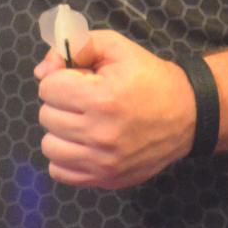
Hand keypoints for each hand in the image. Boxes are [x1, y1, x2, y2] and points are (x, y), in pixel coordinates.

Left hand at [33, 29, 196, 188]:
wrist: (186, 114)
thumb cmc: (149, 77)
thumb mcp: (116, 48)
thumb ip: (75, 47)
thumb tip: (41, 71)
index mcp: (101, 98)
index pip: (48, 88)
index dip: (62, 78)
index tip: (81, 79)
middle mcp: (99, 134)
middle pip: (46, 115)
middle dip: (61, 102)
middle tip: (85, 99)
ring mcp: (102, 162)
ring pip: (49, 145)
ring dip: (61, 130)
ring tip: (83, 121)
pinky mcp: (106, 179)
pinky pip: (60, 172)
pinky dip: (66, 156)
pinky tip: (83, 143)